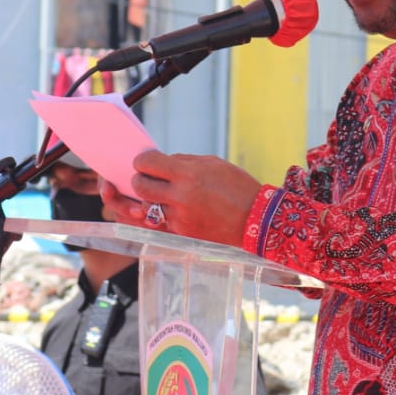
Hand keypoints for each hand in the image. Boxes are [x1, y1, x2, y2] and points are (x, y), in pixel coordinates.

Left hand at [100, 152, 262, 247]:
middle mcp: (179, 196)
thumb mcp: (212, 163)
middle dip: (140, 180)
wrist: (256, 219)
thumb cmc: (237, 187)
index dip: (142, 161)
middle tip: (149, 178)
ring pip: (147, 206)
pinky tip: (177, 209)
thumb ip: (183, 162)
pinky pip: (161, 221)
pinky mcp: (181, 233)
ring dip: (151, 199)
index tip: (147, 162)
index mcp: (187, 174)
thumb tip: (162, 162)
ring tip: (165, 195)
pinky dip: (164, 214)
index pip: (146, 163)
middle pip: (139, 186)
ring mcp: (179, 217)